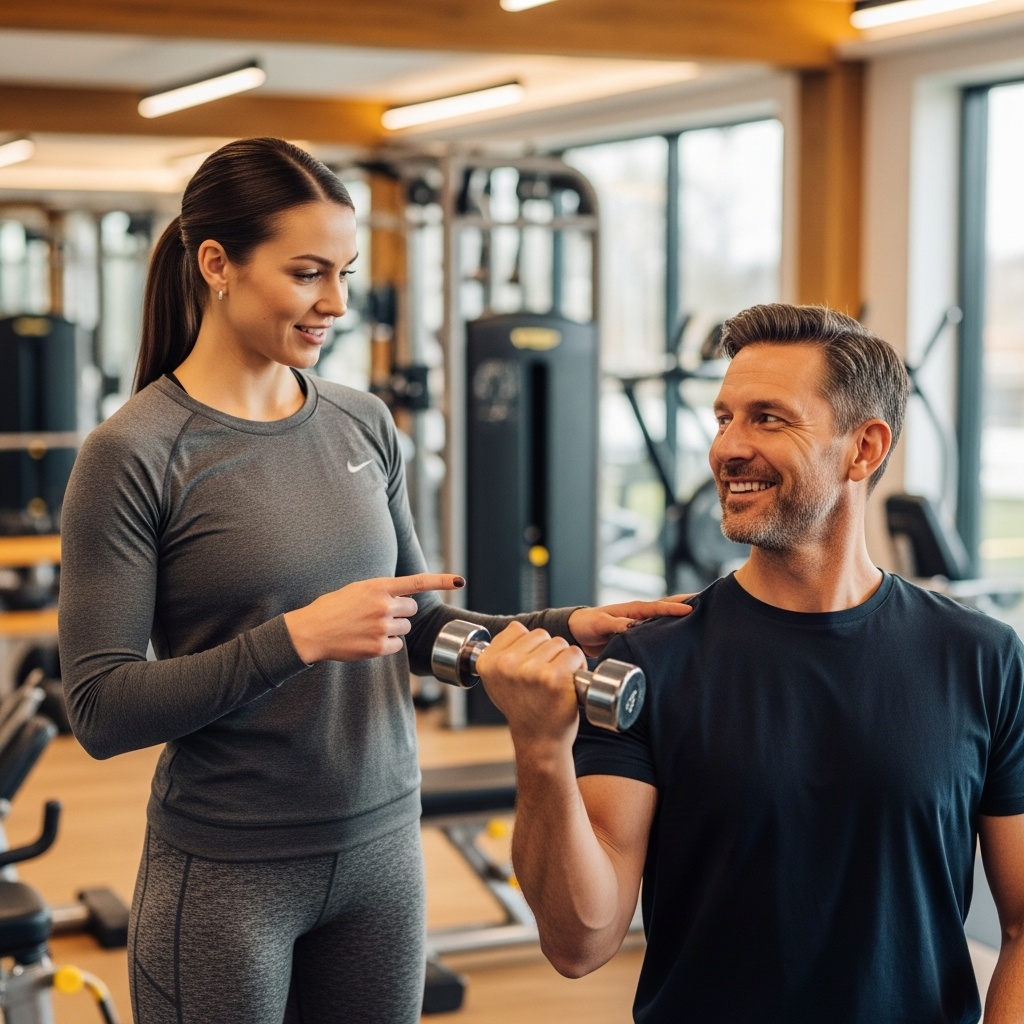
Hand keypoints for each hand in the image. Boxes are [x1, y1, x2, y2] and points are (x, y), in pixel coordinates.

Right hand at [284, 573, 464, 663]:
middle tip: (377, 614)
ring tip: (368, 627)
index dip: (441, 581)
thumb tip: (403, 598)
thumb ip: (381, 591)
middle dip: (400, 611)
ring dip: (393, 628)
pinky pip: (397, 646)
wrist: (312, 631)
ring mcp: (382, 627)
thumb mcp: (357, 589)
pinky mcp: (379, 647)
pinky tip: (368, 640)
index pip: (417, 582)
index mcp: (378, 587)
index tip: (459, 580)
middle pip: (412, 608)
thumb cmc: (332, 608)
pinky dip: (387, 644)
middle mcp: (383, 605)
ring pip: (404, 627)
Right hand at [474, 622, 587, 747]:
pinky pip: (574, 653)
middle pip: (540, 634)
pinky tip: (567, 684)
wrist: (538, 740)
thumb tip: (515, 628)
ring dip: (562, 659)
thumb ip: (500, 653)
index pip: (516, 629)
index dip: (527, 646)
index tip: (525, 667)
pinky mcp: (554, 678)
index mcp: (488, 662)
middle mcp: (506, 664)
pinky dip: (577, 666)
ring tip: (553, 682)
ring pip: (558, 642)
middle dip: (546, 652)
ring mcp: (530, 670)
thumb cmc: (521, 708)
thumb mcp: (497, 681)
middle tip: (542, 678)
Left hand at [568, 595, 692, 656]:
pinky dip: (670, 631)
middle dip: (687, 605)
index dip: (675, 609)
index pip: (659, 607)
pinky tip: (680, 638)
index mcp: (634, 609)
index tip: (692, 610)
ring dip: (681, 620)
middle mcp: (640, 615)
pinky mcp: (638, 635)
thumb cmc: (588, 624)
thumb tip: (634, 628)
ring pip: (665, 620)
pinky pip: (658, 632)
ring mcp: (640, 624)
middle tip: (709, 606)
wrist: (578, 632)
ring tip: (702, 621)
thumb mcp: (601, 624)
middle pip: (668, 609)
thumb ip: (617, 626)